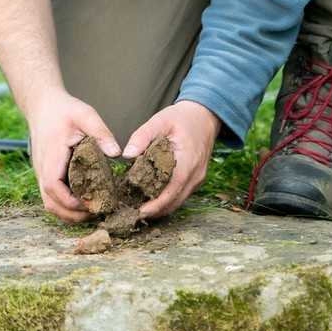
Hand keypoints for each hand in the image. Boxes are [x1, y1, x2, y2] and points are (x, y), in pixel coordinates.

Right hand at [28, 89, 120, 222]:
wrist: (42, 105)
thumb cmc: (64, 110)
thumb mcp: (86, 115)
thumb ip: (101, 133)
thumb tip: (118, 153)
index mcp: (51, 156)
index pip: (54, 187)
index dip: (72, 201)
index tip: (93, 203)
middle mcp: (42, 169)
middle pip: (51, 203)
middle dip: (73, 214)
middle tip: (98, 212)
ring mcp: (41, 173)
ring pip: (50, 204)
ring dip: (69, 213)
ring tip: (93, 211)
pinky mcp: (45, 174)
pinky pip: (51, 197)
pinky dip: (65, 206)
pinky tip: (84, 202)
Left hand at [123, 100, 220, 218]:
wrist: (205, 116)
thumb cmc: (182, 118)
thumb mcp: (160, 120)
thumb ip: (142, 136)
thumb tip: (126, 155)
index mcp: (188, 161)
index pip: (172, 190)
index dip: (156, 205)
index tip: (138, 212)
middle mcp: (196, 174)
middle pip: (175, 202)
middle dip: (155, 211)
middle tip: (132, 214)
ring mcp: (198, 179)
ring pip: (178, 201)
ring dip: (160, 208)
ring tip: (138, 208)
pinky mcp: (196, 179)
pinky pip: (181, 195)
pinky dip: (167, 200)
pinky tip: (151, 198)